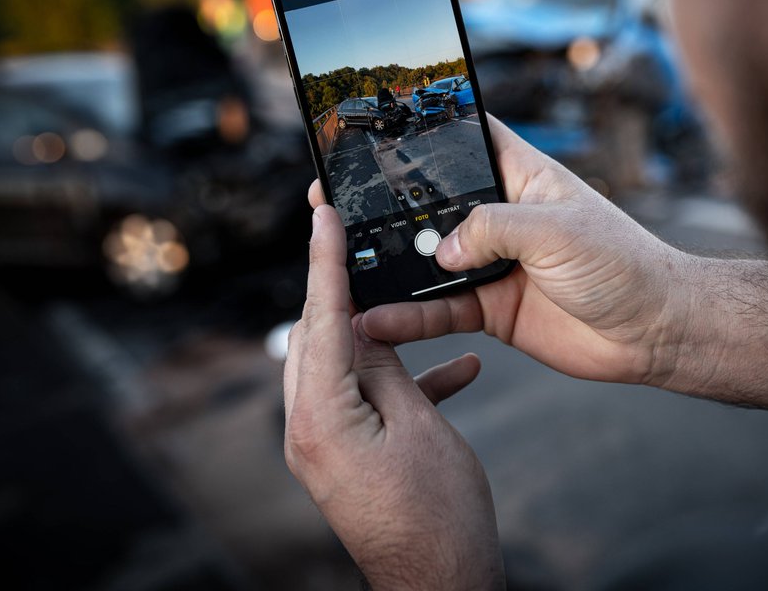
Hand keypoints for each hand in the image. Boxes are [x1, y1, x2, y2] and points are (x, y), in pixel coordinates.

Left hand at [283, 204, 504, 589]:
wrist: (443, 586)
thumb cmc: (438, 516)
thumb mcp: (419, 425)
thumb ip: (386, 368)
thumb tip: (362, 325)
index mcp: (319, 417)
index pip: (319, 319)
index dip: (323, 260)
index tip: (321, 214)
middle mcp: (307, 430)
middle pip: (319, 338)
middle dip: (344, 291)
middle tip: (360, 243)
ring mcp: (324, 446)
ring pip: (344, 365)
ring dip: (383, 338)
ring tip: (415, 305)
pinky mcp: (346, 457)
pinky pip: (367, 402)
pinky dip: (403, 381)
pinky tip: (460, 368)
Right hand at [308, 114, 692, 387]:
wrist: (656, 332)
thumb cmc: (625, 263)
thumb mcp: (557, 231)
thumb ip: (494, 229)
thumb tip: (444, 250)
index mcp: (521, 176)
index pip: (463, 137)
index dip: (421, 130)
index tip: (370, 129)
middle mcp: (501, 216)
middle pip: (431, 203)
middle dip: (386, 207)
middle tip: (334, 206)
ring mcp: (493, 262)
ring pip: (428, 260)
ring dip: (389, 267)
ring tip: (342, 272)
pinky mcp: (492, 307)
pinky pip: (439, 310)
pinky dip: (409, 317)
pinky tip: (378, 321)